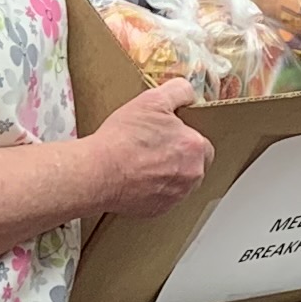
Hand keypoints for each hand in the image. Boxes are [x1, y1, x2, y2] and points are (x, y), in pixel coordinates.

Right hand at [82, 81, 215, 216]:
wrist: (98, 172)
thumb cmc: (122, 139)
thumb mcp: (152, 100)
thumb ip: (178, 92)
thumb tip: (188, 93)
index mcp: (195, 147)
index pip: (202, 143)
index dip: (183, 137)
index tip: (166, 135)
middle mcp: (191, 175)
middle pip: (193, 164)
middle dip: (178, 157)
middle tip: (152, 148)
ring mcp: (176, 196)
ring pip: (179, 182)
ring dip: (167, 174)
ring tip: (141, 163)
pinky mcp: (159, 210)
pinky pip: (163, 197)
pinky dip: (153, 189)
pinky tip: (135, 178)